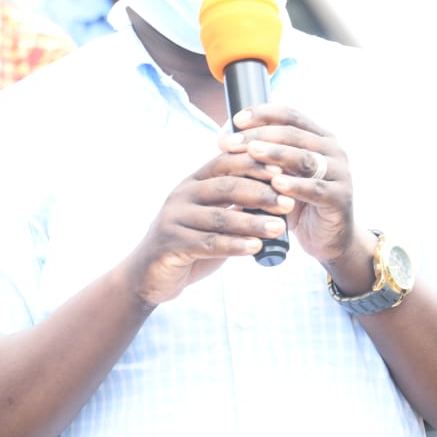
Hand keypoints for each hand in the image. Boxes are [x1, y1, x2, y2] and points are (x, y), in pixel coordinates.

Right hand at [123, 109, 301, 306]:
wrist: (149, 273)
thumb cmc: (190, 242)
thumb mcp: (214, 217)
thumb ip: (237, 205)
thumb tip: (279, 194)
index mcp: (194, 182)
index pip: (225, 162)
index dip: (255, 164)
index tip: (283, 171)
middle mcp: (182, 194)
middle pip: (225, 186)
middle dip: (260, 192)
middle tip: (288, 202)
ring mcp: (174, 218)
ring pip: (220, 216)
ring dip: (253, 221)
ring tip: (280, 227)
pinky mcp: (171, 243)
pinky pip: (209, 243)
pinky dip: (235, 244)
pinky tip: (256, 247)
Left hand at [224, 105, 357, 263]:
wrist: (326, 238)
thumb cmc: (297, 201)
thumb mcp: (278, 174)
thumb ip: (262, 157)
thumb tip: (225, 138)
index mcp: (318, 137)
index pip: (289, 115)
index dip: (262, 114)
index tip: (235, 120)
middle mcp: (331, 150)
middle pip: (293, 134)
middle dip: (259, 135)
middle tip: (232, 142)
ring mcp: (340, 173)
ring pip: (305, 158)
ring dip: (276, 154)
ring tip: (252, 152)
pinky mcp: (340, 198)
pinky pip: (316, 189)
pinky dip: (295, 186)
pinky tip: (276, 184)